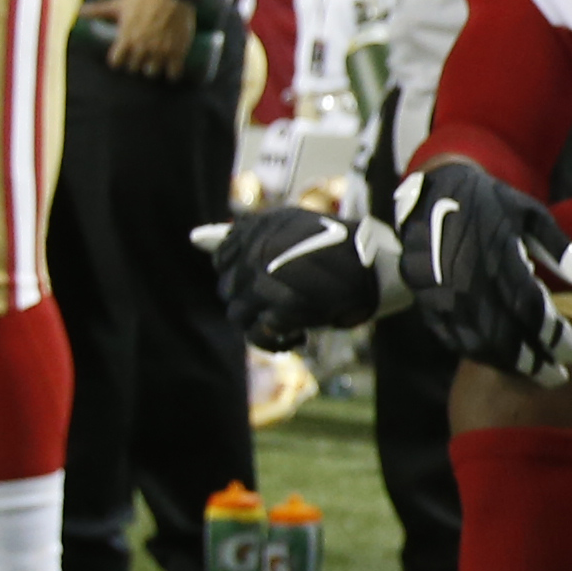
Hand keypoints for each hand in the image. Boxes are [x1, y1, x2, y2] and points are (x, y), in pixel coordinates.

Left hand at [100, 0, 194, 77]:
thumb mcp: (120, 3)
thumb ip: (98, 10)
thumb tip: (78, 11)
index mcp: (126, 38)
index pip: (116, 63)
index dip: (119, 58)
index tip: (124, 53)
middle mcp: (142, 48)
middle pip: (134, 68)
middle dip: (137, 61)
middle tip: (142, 54)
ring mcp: (160, 51)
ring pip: (151, 72)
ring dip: (153, 67)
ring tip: (156, 60)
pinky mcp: (177, 52)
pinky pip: (172, 74)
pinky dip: (172, 72)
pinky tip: (172, 65)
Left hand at [194, 198, 393, 345]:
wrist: (379, 268)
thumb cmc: (337, 247)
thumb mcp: (288, 229)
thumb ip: (242, 235)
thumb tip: (193, 236)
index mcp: (257, 229)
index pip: (221, 258)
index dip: (241, 275)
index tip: (265, 282)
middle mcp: (256, 253)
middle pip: (228, 290)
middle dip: (253, 302)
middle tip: (284, 305)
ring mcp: (267, 281)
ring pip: (238, 315)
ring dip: (263, 324)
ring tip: (291, 324)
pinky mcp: (284, 309)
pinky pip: (261, 335)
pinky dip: (279, 341)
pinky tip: (300, 336)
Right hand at [393, 157, 571, 382]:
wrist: (434, 190)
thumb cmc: (492, 204)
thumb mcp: (532, 216)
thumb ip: (564, 252)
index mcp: (498, 252)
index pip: (530, 307)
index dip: (552, 335)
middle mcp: (468, 275)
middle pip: (503, 333)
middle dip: (533, 360)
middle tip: (557, 376)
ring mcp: (442, 290)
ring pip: (476, 341)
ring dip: (507, 363)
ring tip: (533, 373)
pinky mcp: (426, 298)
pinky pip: (451, 337)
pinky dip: (478, 354)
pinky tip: (500, 361)